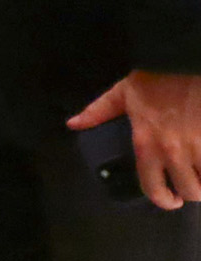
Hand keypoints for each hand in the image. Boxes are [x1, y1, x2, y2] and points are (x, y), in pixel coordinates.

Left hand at [68, 71, 200, 209]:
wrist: (182, 61)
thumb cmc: (155, 79)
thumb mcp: (122, 94)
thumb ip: (98, 112)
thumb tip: (72, 124)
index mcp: (146, 143)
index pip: (153, 187)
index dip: (163, 199)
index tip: (170, 199)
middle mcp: (173, 151)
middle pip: (189, 191)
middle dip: (190, 191)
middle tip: (190, 183)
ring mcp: (200, 147)